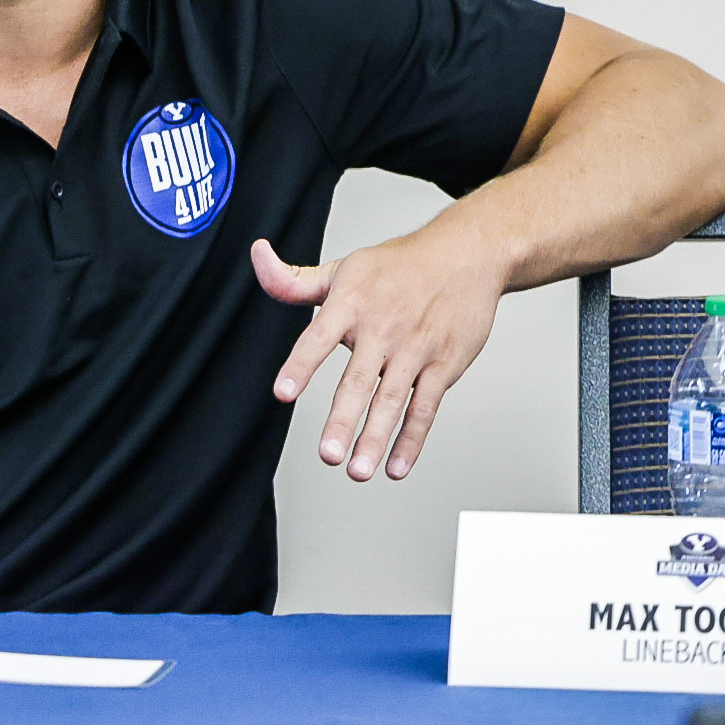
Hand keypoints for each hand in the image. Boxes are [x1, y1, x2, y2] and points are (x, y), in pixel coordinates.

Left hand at [252, 229, 506, 480]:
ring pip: (392, 399)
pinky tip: (395, 466)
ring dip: (375, 437)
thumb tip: (257, 256)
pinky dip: (412, 440)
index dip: (301, 365)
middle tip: (328, 454)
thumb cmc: (399, 265)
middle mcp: (383, 327)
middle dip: (343, 420)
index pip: (318, 337)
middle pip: (358, 379)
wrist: (466, 254)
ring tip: (358, 471)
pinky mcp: (443, 364)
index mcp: (351, 303)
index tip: (283, 393)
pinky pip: (425, 407)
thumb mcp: (344, 267)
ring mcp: (415, 348)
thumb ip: (294, 279)